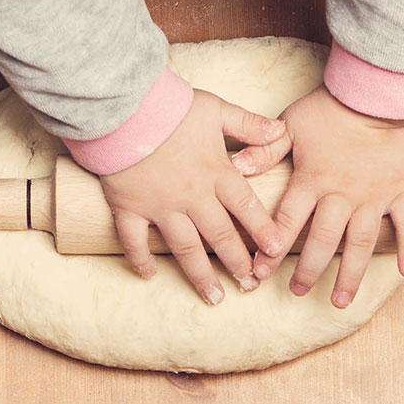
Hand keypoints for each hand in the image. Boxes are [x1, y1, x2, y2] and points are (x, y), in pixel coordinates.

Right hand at [100, 90, 285, 304]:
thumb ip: (249, 124)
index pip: (247, 208)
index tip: (276, 252)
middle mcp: (192, 196)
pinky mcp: (129, 207)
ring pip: (185, 248)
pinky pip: (134, 240)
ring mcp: (160, 205)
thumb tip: (281, 130)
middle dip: (237, 263)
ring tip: (216, 297)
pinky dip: (140, 259)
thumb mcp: (216, 109)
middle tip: (250, 285)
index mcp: (216, 173)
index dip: (264, 231)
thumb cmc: (171, 106)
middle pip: (220, 236)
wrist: (122, 108)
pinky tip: (149, 275)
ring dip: (201, 275)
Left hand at [234, 85, 403, 308]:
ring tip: (341, 301)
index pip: (287, 222)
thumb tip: (235, 168)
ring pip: (360, 242)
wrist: (377, 93)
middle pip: (322, 241)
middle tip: (298, 292)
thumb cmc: (331, 106)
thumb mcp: (290, 123)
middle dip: (308, 270)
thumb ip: (265, 149)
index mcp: (312, 180)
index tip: (260, 272)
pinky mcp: (401, 190)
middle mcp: (342, 195)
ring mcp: (374, 196)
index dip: (271, 249)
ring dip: (350, 274)